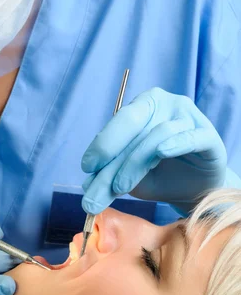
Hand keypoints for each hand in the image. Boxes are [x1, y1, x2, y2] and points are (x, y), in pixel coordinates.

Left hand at [82, 88, 226, 214]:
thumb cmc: (159, 176)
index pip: (119, 121)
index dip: (102, 143)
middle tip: (97, 184)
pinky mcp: (208, 136)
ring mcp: (188, 116)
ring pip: (156, 134)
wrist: (195, 190)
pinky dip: (175, 143)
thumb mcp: (129, 177)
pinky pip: (190, 137)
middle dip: (112, 154)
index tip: (87, 167)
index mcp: (142, 107)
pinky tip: (161, 153)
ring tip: (120, 188)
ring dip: (134, 163)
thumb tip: (87, 186)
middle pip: (133, 122)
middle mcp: (165, 104)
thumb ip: (110, 176)